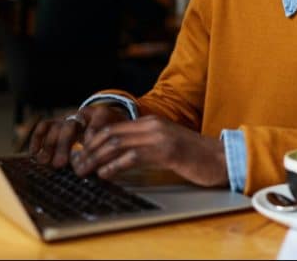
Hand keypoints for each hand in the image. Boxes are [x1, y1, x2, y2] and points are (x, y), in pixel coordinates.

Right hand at [29, 105, 128, 167]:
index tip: (88, 146)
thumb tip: (97, 160)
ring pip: (57, 127)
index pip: (96, 119)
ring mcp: (69, 118)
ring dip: (50, 145)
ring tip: (45, 162)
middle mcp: (82, 115)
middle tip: (60, 164)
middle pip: (71, 125)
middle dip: (63, 145)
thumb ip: (111, 144)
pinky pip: (45, 127)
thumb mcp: (118, 137)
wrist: (108, 122)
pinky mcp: (58, 123)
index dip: (92, 132)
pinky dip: (38, 138)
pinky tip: (34, 153)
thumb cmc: (113, 134)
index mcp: (102, 114)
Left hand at [70, 115, 228, 187]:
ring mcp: (160, 137)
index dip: (92, 141)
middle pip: (110, 134)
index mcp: (151, 122)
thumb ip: (144, 147)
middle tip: (76, 165)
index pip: (113, 127)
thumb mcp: (165, 146)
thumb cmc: (194, 156)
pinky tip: (105, 174)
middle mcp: (153, 125)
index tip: (81, 155)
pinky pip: (133, 156)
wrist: (220, 157)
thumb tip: (117, 158)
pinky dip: (115, 166)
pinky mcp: (167, 151)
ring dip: (96, 159)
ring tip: (84, 171)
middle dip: (88, 150)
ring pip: (117, 144)